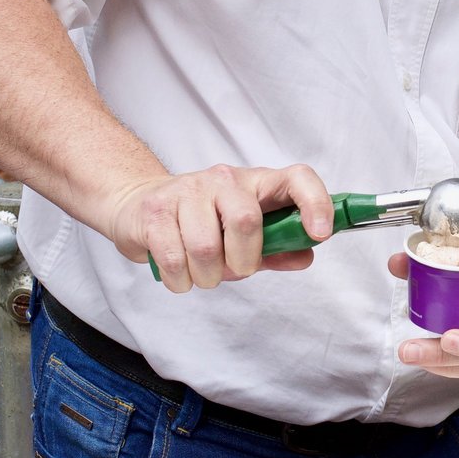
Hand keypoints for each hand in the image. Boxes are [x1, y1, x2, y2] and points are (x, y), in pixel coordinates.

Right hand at [105, 164, 334, 293]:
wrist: (138, 206)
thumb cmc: (200, 224)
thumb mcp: (244, 236)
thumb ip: (276, 247)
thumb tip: (306, 255)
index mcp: (255, 183)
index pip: (296, 178)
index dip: (315, 202)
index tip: (320, 233)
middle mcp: (223, 179)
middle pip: (246, 221)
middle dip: (242, 261)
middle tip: (233, 270)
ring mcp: (187, 190)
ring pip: (206, 247)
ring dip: (207, 276)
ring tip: (202, 273)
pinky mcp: (156, 209)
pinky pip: (174, 258)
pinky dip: (181, 280)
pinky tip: (180, 274)